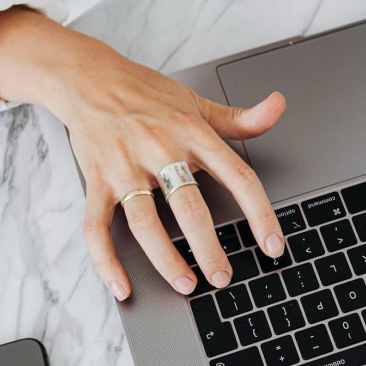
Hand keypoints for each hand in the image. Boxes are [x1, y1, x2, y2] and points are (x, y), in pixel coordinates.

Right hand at [60, 44, 286, 298]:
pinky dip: (106, 261)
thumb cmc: (146, 94)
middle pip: (189, 206)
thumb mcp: (196, 103)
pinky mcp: (96, 181)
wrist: (88, 78)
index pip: (237, 176)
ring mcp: (125, 167)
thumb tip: (277, 106)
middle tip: (224, 277)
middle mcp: (160, 150)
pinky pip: (97, 226)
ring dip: (166, 260)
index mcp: (192, 132)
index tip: (272, 244)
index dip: (260, 213)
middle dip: (208, 248)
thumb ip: (240, 118)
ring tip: (186, 285)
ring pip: (145, 222)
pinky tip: (122, 286)